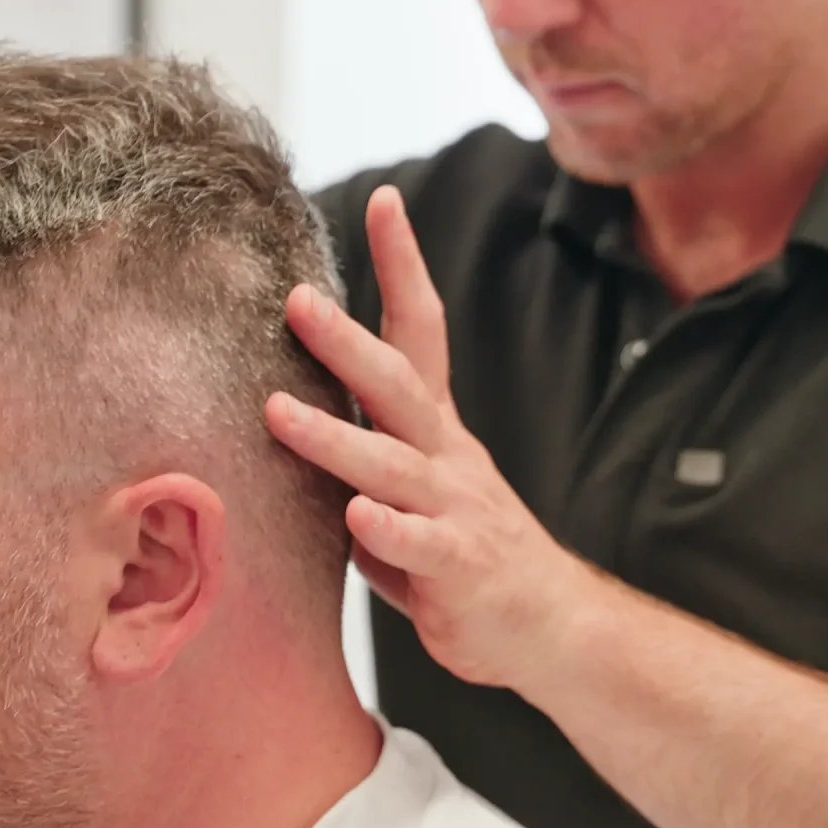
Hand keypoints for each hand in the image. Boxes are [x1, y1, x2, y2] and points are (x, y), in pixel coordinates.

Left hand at [265, 186, 602, 690]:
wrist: (548, 627)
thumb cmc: (464, 556)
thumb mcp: (413, 489)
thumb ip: (360, 452)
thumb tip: (293, 413)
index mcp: (435, 431)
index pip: (421, 329)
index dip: (403, 264)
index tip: (383, 200)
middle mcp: (447, 458)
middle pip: (398, 384)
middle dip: (346, 340)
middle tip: (297, 301)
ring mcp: (455, 511)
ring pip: (392, 464)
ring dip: (333, 438)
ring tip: (279, 412)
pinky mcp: (459, 568)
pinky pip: (420, 546)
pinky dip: (386, 532)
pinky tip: (357, 518)